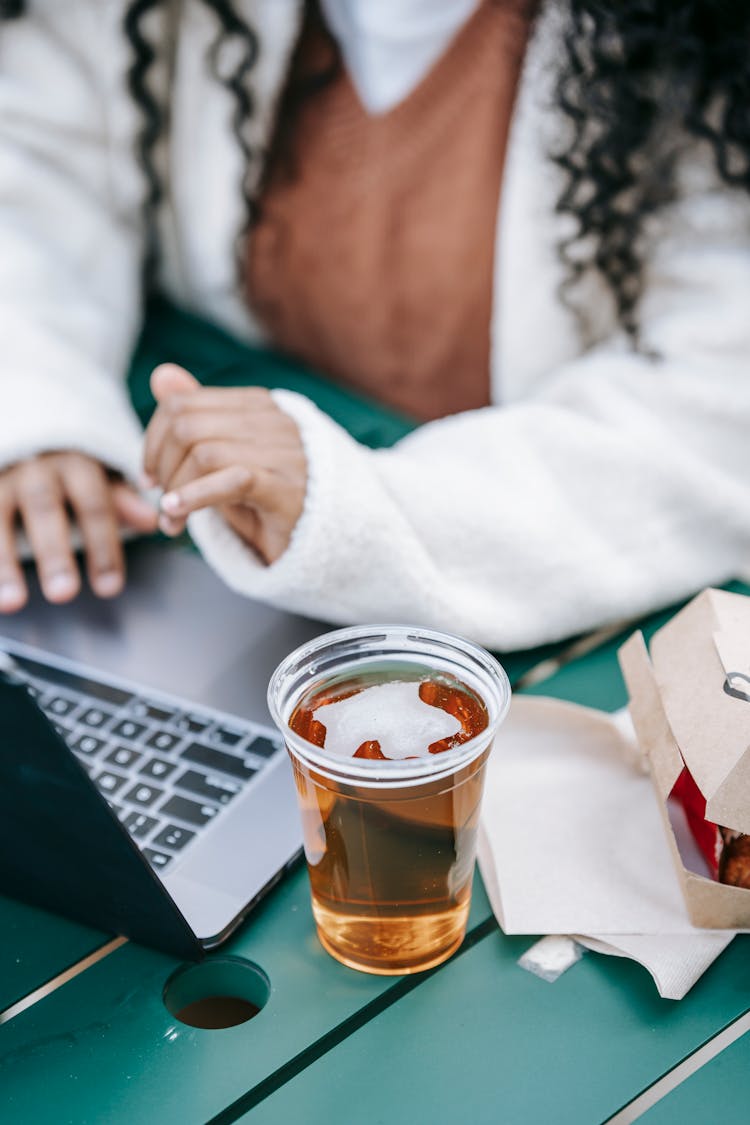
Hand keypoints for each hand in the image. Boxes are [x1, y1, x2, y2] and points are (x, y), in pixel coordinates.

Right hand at [0, 452, 157, 612]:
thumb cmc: (65, 460)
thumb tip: (151, 520)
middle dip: (54, 553)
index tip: (109, 587)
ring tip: (12, 602)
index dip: (103, 547)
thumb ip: (118, 499)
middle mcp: (33, 468)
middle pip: (45, 510)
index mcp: (74, 463)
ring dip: (3, 563)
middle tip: (64, 593)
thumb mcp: (95, 472)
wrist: (22, 423)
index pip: (94, 506)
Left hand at [143, 365, 306, 564]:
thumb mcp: (228, 458)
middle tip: (163, 502)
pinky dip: (195, 497)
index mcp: (256, 407)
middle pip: (186, 426)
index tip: (150, 477)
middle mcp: (272, 421)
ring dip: (176, 491)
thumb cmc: (273, 500)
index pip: (181, 404)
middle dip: (161, 467)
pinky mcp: (287, 488)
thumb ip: (196, 419)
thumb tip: (160, 374)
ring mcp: (284, 453)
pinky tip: (179, 513)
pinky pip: (231, 479)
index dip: (152, 441)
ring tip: (173, 519)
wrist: (332, 540)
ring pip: (203, 452)